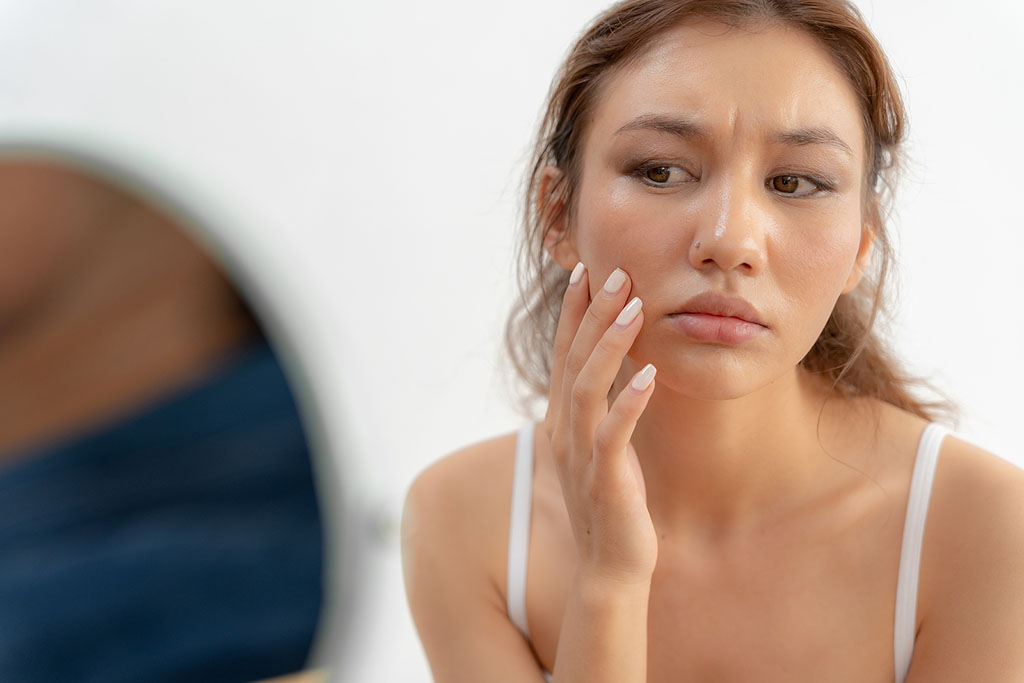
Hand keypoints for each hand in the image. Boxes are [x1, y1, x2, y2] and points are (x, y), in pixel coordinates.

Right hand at [542, 263, 658, 584]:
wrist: (609, 566)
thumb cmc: (610, 504)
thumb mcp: (599, 448)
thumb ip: (598, 409)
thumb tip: (613, 368)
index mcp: (562, 421)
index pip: (563, 355)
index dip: (572, 313)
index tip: (585, 272)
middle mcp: (564, 431)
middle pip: (572, 360)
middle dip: (592, 313)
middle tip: (615, 272)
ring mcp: (581, 455)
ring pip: (587, 387)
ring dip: (609, 344)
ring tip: (634, 308)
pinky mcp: (606, 479)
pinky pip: (613, 433)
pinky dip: (628, 401)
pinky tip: (648, 374)